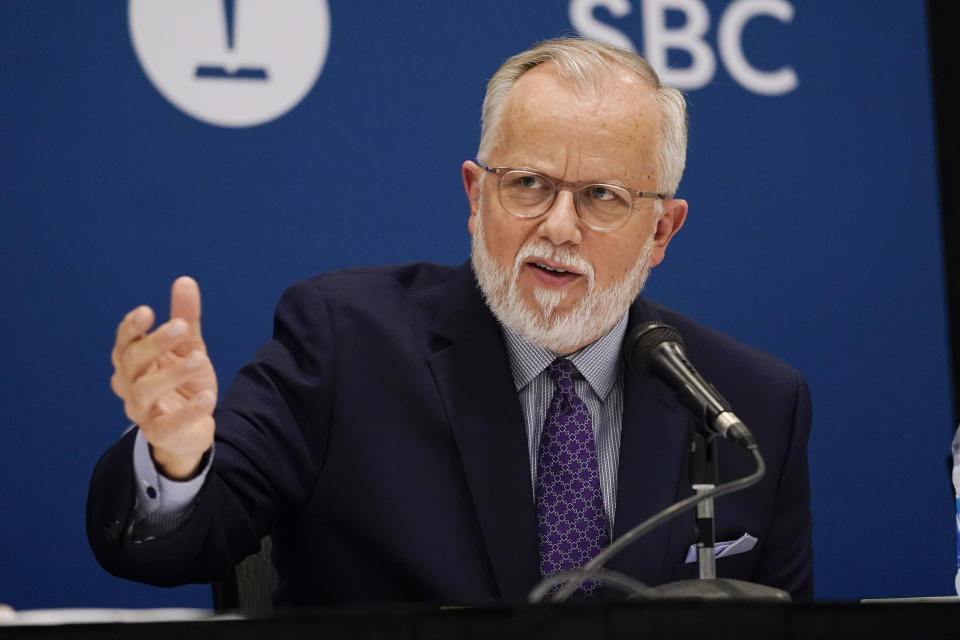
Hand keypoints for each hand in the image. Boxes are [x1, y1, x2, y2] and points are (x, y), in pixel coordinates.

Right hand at [110, 277, 216, 479]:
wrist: (188, 430)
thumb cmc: (182, 384)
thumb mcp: (188, 348)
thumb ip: (185, 319)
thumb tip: (185, 281)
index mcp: (134, 363)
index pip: (124, 343)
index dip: (131, 328)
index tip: (147, 311)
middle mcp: (131, 386)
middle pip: (133, 362)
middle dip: (155, 343)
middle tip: (180, 327)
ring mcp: (142, 411)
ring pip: (146, 390)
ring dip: (172, 373)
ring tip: (200, 359)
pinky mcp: (159, 434)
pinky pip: (169, 424)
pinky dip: (188, 411)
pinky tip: (207, 398)